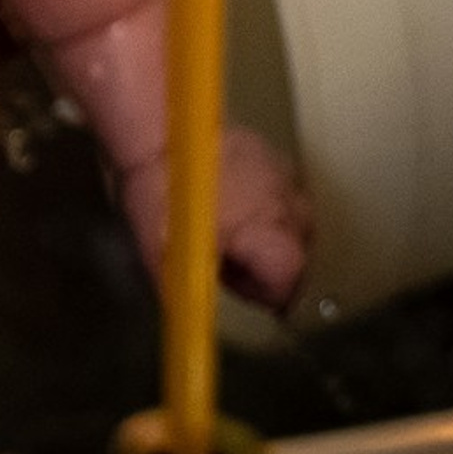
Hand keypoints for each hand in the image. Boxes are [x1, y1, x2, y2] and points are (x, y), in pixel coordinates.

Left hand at [116, 124, 311, 314]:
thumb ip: (188, 295)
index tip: (232, 286)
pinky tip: (224, 192)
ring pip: (289, 218)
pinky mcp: (269, 148)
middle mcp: (290, 208)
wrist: (158, 124)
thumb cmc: (164, 193)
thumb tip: (190, 329)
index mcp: (275, 238)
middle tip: (223, 256)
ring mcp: (283, 173)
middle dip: (264, 262)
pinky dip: (259, 197)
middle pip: (294, 252)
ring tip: (225, 224)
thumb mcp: (166, 256)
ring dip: (264, 229)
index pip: (288, 283)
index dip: (260, 292)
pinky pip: (276, 187)